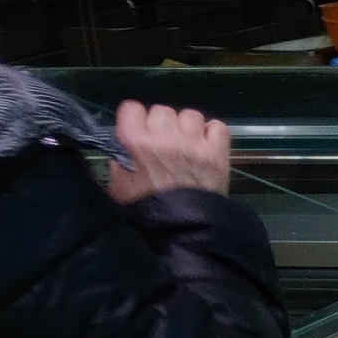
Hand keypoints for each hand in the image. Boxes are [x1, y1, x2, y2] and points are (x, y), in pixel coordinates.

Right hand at [106, 101, 231, 202]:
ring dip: (187, 127)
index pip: (131, 108)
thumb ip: (120, 160)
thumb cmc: (147, 209)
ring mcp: (195, 144)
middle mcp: (167, 138)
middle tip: (163, 142)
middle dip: (160, 124)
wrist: (184, 230)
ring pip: (190, 115)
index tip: (137, 130)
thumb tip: (126, 147)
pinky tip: (205, 145)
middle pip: (162, 110)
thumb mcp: (119, 186)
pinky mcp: (218, 153)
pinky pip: (218, 126)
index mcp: (137, 143)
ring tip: (186, 144)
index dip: (134, 118)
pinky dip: (212, 133)